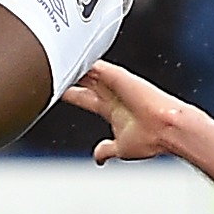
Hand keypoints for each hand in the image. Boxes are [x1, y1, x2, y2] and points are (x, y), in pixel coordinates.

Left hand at [60, 60, 204, 163]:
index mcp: (111, 109)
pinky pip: (95, 64)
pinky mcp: (118, 76)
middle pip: (82, 80)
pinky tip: (66, 55)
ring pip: (86, 70)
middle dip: (67, 76)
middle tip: (47, 68)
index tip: (54, 91)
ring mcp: (114, 83)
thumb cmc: (151, 139)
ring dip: (71, 66)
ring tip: (50, 58)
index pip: (84, 97)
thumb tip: (98, 158)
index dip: (69, 93)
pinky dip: (82, 61)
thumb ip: (106, 149)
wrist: (166, 130)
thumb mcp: (121, 148)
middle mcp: (112, 94)